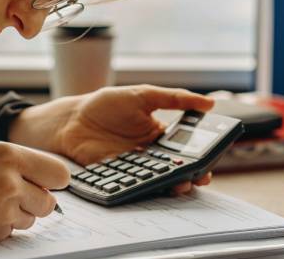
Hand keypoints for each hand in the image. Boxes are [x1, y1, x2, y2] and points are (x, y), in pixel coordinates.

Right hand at [0, 142, 68, 250]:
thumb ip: (12, 165)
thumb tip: (40, 177)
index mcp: (7, 154)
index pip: (59, 172)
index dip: (53, 181)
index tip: (47, 183)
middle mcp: (10, 180)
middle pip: (50, 201)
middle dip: (36, 202)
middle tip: (15, 197)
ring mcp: (4, 209)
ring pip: (33, 219)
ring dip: (18, 216)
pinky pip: (12, 232)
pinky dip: (1, 228)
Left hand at [9, 84, 214, 195]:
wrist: (72, 119)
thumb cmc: (107, 104)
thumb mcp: (144, 95)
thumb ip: (175, 99)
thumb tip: (209, 103)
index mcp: (159, 135)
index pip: (186, 149)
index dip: (200, 156)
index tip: (211, 160)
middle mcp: (150, 154)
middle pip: (176, 168)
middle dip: (191, 174)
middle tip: (201, 176)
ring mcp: (135, 167)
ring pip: (159, 180)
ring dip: (173, 184)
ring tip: (182, 183)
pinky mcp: (119, 176)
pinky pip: (136, 185)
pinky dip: (147, 188)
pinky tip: (154, 185)